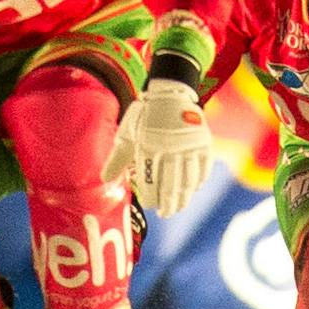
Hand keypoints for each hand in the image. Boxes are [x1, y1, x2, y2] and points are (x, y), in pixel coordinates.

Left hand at [105, 79, 213, 215]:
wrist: (169, 94)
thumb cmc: (144, 117)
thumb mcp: (126, 135)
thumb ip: (116, 159)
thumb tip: (104, 179)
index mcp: (148, 148)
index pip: (151, 184)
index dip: (151, 198)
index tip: (150, 205)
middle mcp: (170, 150)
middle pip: (171, 187)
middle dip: (168, 205)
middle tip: (166, 214)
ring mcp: (189, 147)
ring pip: (188, 182)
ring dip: (184, 198)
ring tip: (179, 206)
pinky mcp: (204, 143)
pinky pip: (203, 169)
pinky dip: (199, 181)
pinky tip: (194, 189)